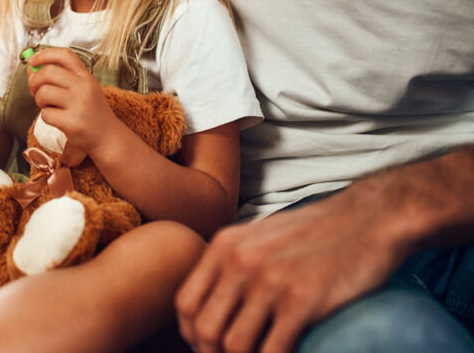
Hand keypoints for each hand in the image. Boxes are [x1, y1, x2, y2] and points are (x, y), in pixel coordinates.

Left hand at [25, 48, 116, 155]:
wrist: (107, 137)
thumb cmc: (91, 112)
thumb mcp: (82, 89)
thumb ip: (60, 78)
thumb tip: (31, 69)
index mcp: (86, 76)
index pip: (64, 55)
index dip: (44, 54)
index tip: (32, 61)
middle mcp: (84, 87)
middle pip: (48, 72)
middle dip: (34, 80)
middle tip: (34, 89)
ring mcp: (79, 104)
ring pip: (44, 92)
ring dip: (39, 100)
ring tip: (48, 106)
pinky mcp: (72, 122)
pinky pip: (46, 114)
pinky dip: (46, 117)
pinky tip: (57, 119)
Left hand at [175, 194, 405, 352]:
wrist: (370, 218)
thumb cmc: (318, 231)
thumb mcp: (260, 235)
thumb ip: (234, 261)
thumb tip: (216, 299)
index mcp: (225, 246)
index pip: (185, 303)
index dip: (191, 334)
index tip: (206, 346)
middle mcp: (240, 262)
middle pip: (204, 329)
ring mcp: (270, 281)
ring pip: (234, 344)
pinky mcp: (303, 300)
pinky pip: (273, 350)